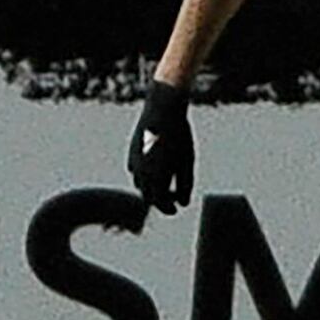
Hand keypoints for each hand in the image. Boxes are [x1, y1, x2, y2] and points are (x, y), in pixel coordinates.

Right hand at [128, 79, 194, 214]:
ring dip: (150, 189)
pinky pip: (135, 171)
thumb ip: (185, 184)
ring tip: (164, 188)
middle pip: (148, 196)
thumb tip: (183, 203)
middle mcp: (141, 172)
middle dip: (159, 201)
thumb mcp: (187, 161)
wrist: (162, 109)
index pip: (160, 202)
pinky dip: (143, 176)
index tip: (176, 210)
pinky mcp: (131, 151)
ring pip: (139, 184)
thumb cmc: (180, 135)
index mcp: (156, 176)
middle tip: (171, 202)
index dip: (168, 208)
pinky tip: (153, 173)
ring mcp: (134, 161)